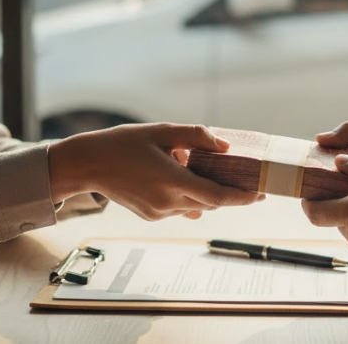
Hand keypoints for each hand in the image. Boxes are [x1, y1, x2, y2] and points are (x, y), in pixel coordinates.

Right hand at [48, 123, 262, 220]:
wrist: (87, 164)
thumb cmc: (123, 143)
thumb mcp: (162, 131)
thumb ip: (196, 136)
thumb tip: (224, 147)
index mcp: (172, 180)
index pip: (217, 196)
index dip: (242, 197)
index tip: (260, 194)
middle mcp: (167, 202)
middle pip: (211, 203)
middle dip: (230, 194)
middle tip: (247, 181)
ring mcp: (158, 212)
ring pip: (196, 206)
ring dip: (205, 192)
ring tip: (203, 170)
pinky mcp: (151, 216)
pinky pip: (180, 208)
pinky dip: (187, 195)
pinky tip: (178, 176)